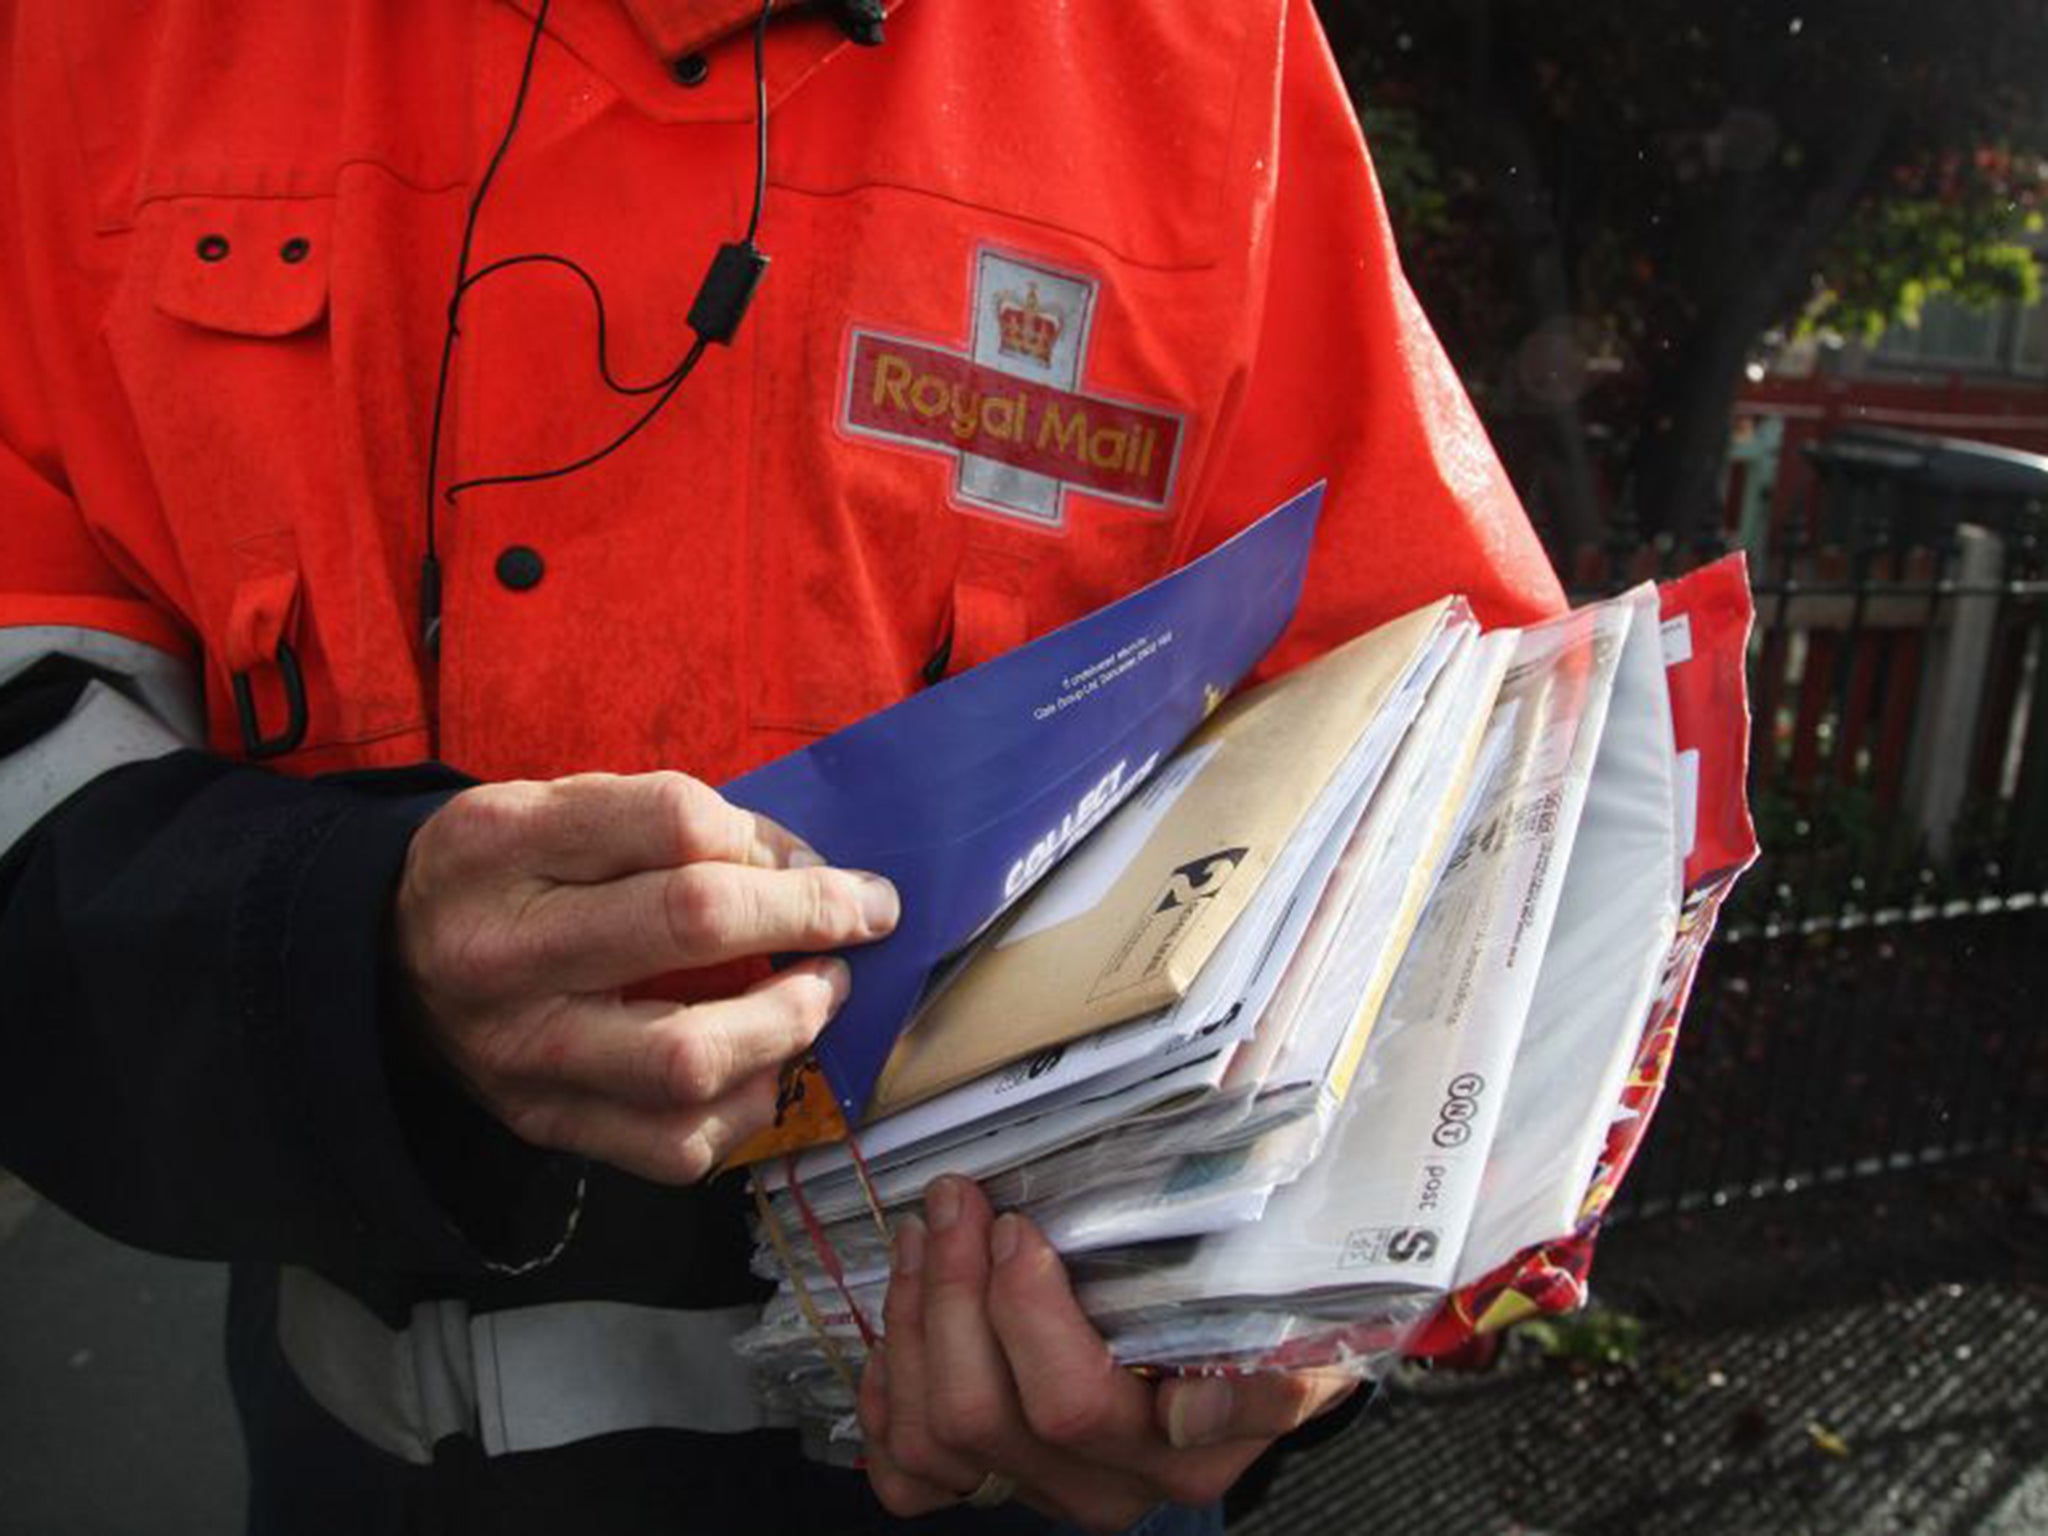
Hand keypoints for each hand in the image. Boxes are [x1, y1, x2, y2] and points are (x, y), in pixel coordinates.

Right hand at [394, 771, 897, 1182]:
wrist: (386, 962)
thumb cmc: (509, 875)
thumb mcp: (560, 808)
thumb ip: (672, 822)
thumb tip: (808, 870)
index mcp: (503, 843)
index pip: (671, 820)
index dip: (772, 842)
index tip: (822, 863)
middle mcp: (503, 950)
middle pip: (690, 922)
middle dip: (807, 917)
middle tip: (864, 917)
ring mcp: (522, 1051)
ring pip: (689, 1057)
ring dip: (788, 1024)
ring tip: (819, 993)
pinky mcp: (544, 1123)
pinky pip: (674, 1144)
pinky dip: (746, 1109)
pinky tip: (766, 1067)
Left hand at [858, 1177, 1357, 1532]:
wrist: (1259, 1377)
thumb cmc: (1273, 1332)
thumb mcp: (1306, 1341)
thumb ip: (1274, 1380)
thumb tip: (1194, 1407)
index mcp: (1182, 1453)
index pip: (1072, 1405)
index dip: (1025, 1317)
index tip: (1017, 1227)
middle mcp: (1107, 1486)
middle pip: (983, 1411)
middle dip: (953, 1289)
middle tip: (957, 1202)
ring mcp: (1043, 1493)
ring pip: (935, 1434)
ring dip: (914, 1322)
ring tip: (922, 1235)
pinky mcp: (994, 1491)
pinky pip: (910, 1477)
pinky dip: (887, 1402)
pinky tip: (898, 1334)